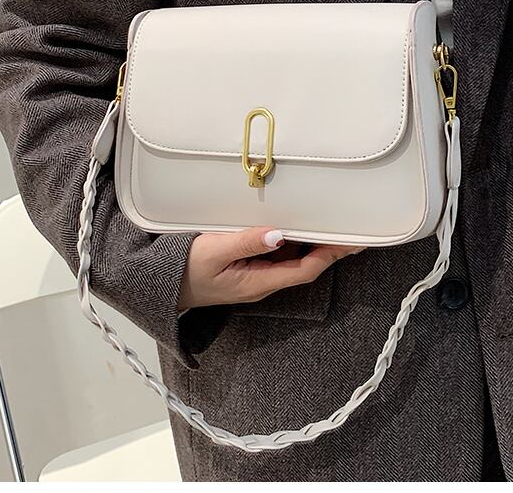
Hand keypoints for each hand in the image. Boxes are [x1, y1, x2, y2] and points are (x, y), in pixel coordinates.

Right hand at [177, 226, 363, 310]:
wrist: (160, 287)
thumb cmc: (183, 269)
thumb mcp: (213, 251)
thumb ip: (246, 242)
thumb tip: (279, 234)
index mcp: (258, 282)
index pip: (305, 270)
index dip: (330, 256)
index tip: (350, 243)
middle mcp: (261, 282)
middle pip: (304, 266)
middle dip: (330, 250)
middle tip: (352, 231)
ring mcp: (254, 277)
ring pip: (292, 261)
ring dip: (313, 245)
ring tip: (332, 226)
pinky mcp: (246, 269)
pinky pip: (276, 256)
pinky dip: (292, 242)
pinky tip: (295, 227)